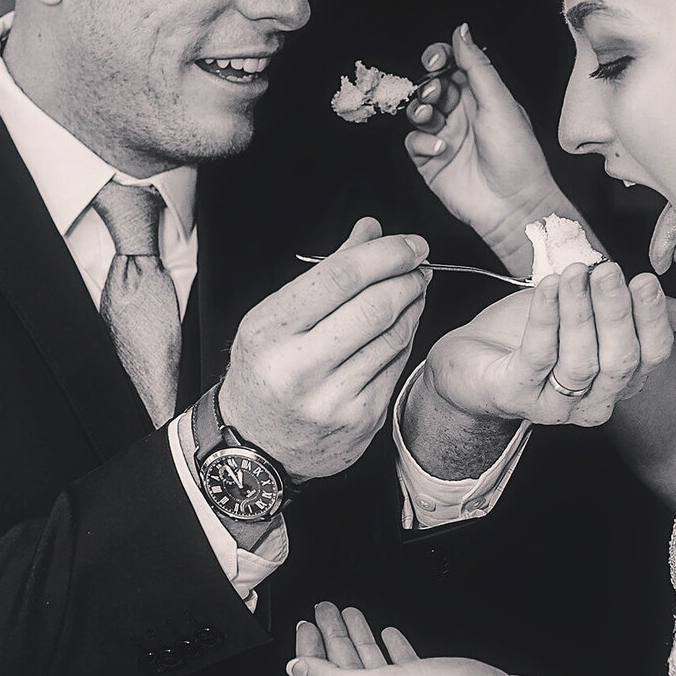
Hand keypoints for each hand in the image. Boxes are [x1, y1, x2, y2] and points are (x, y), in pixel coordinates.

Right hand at [221, 218, 430, 479]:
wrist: (255, 445)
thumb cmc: (265, 370)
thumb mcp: (274, 317)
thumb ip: (326, 271)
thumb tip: (371, 229)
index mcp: (271, 331)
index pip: (340, 277)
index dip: (385, 254)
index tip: (410, 243)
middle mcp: (299, 367)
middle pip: (374, 307)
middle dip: (407, 277)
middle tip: (420, 264)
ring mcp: (332, 398)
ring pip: (393, 337)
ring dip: (413, 305)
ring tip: (416, 288)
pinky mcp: (360, 420)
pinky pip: (396, 366)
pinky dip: (405, 338)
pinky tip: (404, 324)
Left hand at [288, 603, 512, 675]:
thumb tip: (296, 671)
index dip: (308, 654)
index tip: (305, 625)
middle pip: (342, 673)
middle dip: (330, 638)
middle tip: (323, 610)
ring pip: (370, 668)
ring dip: (356, 638)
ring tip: (348, 613)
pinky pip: (398, 668)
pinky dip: (388, 648)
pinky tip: (389, 634)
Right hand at [404, 27, 563, 273]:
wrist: (514, 204)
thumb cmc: (517, 155)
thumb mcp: (500, 102)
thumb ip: (477, 66)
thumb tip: (462, 31)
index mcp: (481, 95)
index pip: (452, 65)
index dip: (440, 57)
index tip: (436, 59)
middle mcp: (462, 113)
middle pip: (430, 86)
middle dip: (428, 85)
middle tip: (437, 93)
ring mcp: (445, 136)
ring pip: (417, 112)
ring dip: (421, 110)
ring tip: (433, 118)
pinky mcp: (431, 161)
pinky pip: (413, 142)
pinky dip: (422, 142)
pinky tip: (441, 149)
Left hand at [420, 259, 675, 429]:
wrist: (469, 361)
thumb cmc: (529, 334)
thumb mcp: (585, 315)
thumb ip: (628, 311)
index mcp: (619, 381)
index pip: (651, 354)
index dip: (652, 317)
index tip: (645, 278)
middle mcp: (594, 401)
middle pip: (620, 361)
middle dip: (617, 311)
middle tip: (610, 270)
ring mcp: (554, 406)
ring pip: (581, 361)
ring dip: (580, 311)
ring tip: (574, 272)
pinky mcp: (515, 396)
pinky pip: (537, 355)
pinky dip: (546, 317)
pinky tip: (549, 286)